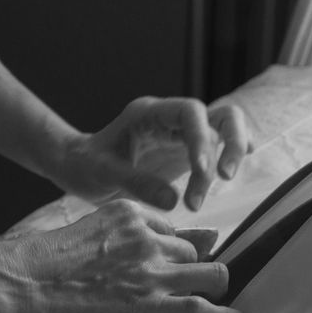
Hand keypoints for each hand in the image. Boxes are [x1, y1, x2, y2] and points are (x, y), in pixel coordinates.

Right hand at [0, 199, 245, 312]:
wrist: (22, 283)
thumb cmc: (40, 264)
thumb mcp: (85, 233)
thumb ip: (116, 239)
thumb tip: (135, 254)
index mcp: (130, 214)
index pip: (169, 230)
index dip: (175, 250)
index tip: (179, 262)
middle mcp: (148, 236)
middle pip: (190, 252)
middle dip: (190, 269)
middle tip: (188, 287)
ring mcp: (151, 269)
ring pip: (207, 273)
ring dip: (215, 287)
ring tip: (225, 301)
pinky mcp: (149, 302)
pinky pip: (199, 307)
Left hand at [51, 96, 252, 210]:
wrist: (79, 168)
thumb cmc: (86, 166)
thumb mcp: (103, 173)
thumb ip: (136, 183)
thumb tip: (174, 200)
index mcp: (149, 113)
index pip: (190, 112)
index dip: (201, 138)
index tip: (202, 171)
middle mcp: (171, 118)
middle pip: (220, 115)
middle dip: (230, 143)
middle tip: (224, 177)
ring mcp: (182, 133)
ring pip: (224, 130)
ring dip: (229, 156)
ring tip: (212, 191)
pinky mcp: (188, 151)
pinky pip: (218, 147)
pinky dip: (229, 157)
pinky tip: (232, 171)